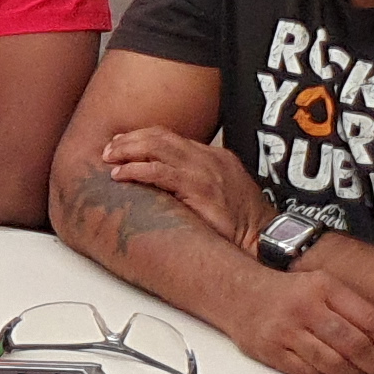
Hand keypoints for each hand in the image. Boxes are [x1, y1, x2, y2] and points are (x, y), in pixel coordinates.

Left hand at [100, 126, 274, 249]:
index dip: (142, 138)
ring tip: (109, 159)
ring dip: (128, 151)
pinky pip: (160, 172)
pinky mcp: (199, 189)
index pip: (171, 137)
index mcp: (215, 156)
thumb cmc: (241, 222)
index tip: (122, 144)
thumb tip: (164, 182)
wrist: (264, 237)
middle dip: (130, 140)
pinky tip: (121, 175)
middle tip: (108, 149)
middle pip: (160, 136)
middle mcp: (209, 158)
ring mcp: (205, 172)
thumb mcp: (220, 191)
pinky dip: (136, 170)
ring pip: (157, 148)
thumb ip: (196, 180)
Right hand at [226, 262, 373, 373]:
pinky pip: (309, 373)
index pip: (371, 320)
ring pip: (333, 363)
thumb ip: (356, 312)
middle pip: (354, 344)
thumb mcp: (324, 288)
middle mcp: (304, 307)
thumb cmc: (288, 295)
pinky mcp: (271, 350)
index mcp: (324, 287)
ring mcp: (285, 330)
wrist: (238, 294)